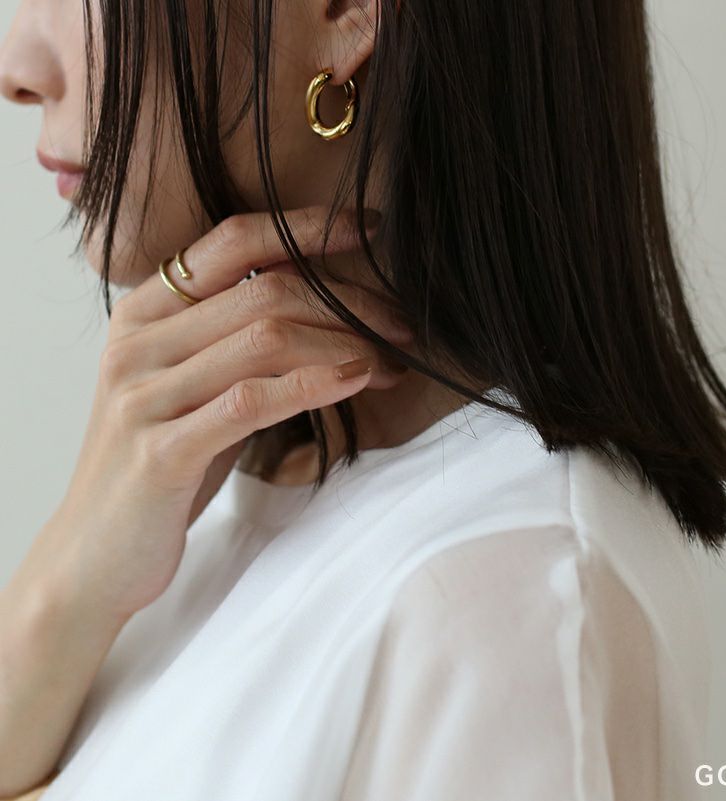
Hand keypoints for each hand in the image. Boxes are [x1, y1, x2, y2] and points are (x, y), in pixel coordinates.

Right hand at [40, 206, 412, 622]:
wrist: (95, 554)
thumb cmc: (162, 463)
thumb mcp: (195, 387)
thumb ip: (238, 343)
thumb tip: (328, 310)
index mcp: (144, 312)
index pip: (232, 241)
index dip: (306, 228)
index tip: (369, 227)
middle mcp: (138, 341)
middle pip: (265, 291)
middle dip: (349, 302)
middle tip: (401, 324)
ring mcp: (143, 394)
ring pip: (265, 340)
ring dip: (345, 345)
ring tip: (391, 361)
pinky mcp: (160, 450)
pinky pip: (251, 401)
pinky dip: (314, 383)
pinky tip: (357, 379)